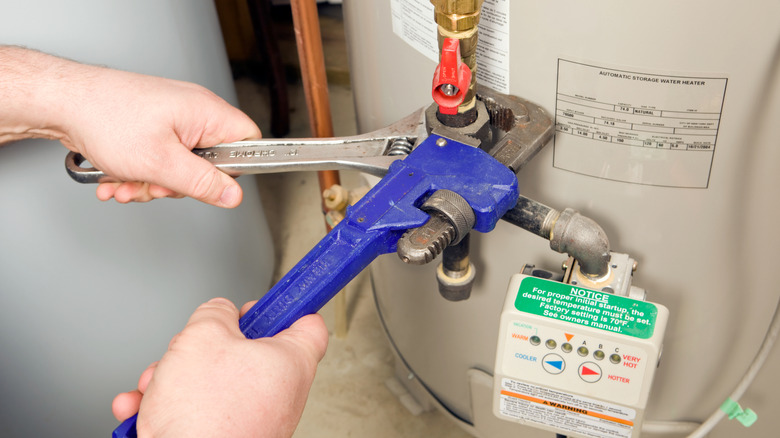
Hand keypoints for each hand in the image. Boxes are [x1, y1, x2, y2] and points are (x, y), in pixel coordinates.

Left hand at [0, 46, 260, 206]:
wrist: (63, 101)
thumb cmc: (106, 118)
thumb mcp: (161, 163)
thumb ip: (203, 183)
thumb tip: (233, 195)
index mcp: (206, 113)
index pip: (248, 141)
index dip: (236, 168)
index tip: (215, 185)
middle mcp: (193, 112)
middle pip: (210, 162)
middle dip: (179, 183)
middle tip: (157, 183)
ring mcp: (172, 118)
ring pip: (180, 165)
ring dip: (153, 181)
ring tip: (127, 182)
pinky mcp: (152, 125)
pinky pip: (159, 158)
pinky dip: (140, 173)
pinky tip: (119, 177)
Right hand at [112, 298, 328, 437]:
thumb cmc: (206, 416)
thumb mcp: (204, 335)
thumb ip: (214, 313)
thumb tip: (218, 313)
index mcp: (290, 363)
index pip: (307, 324)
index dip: (283, 307)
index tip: (265, 303)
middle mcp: (279, 395)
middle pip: (245, 353)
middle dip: (203, 347)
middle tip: (186, 350)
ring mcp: (254, 421)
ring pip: (213, 383)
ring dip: (175, 378)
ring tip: (156, 385)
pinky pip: (198, 412)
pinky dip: (168, 408)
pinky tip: (143, 409)